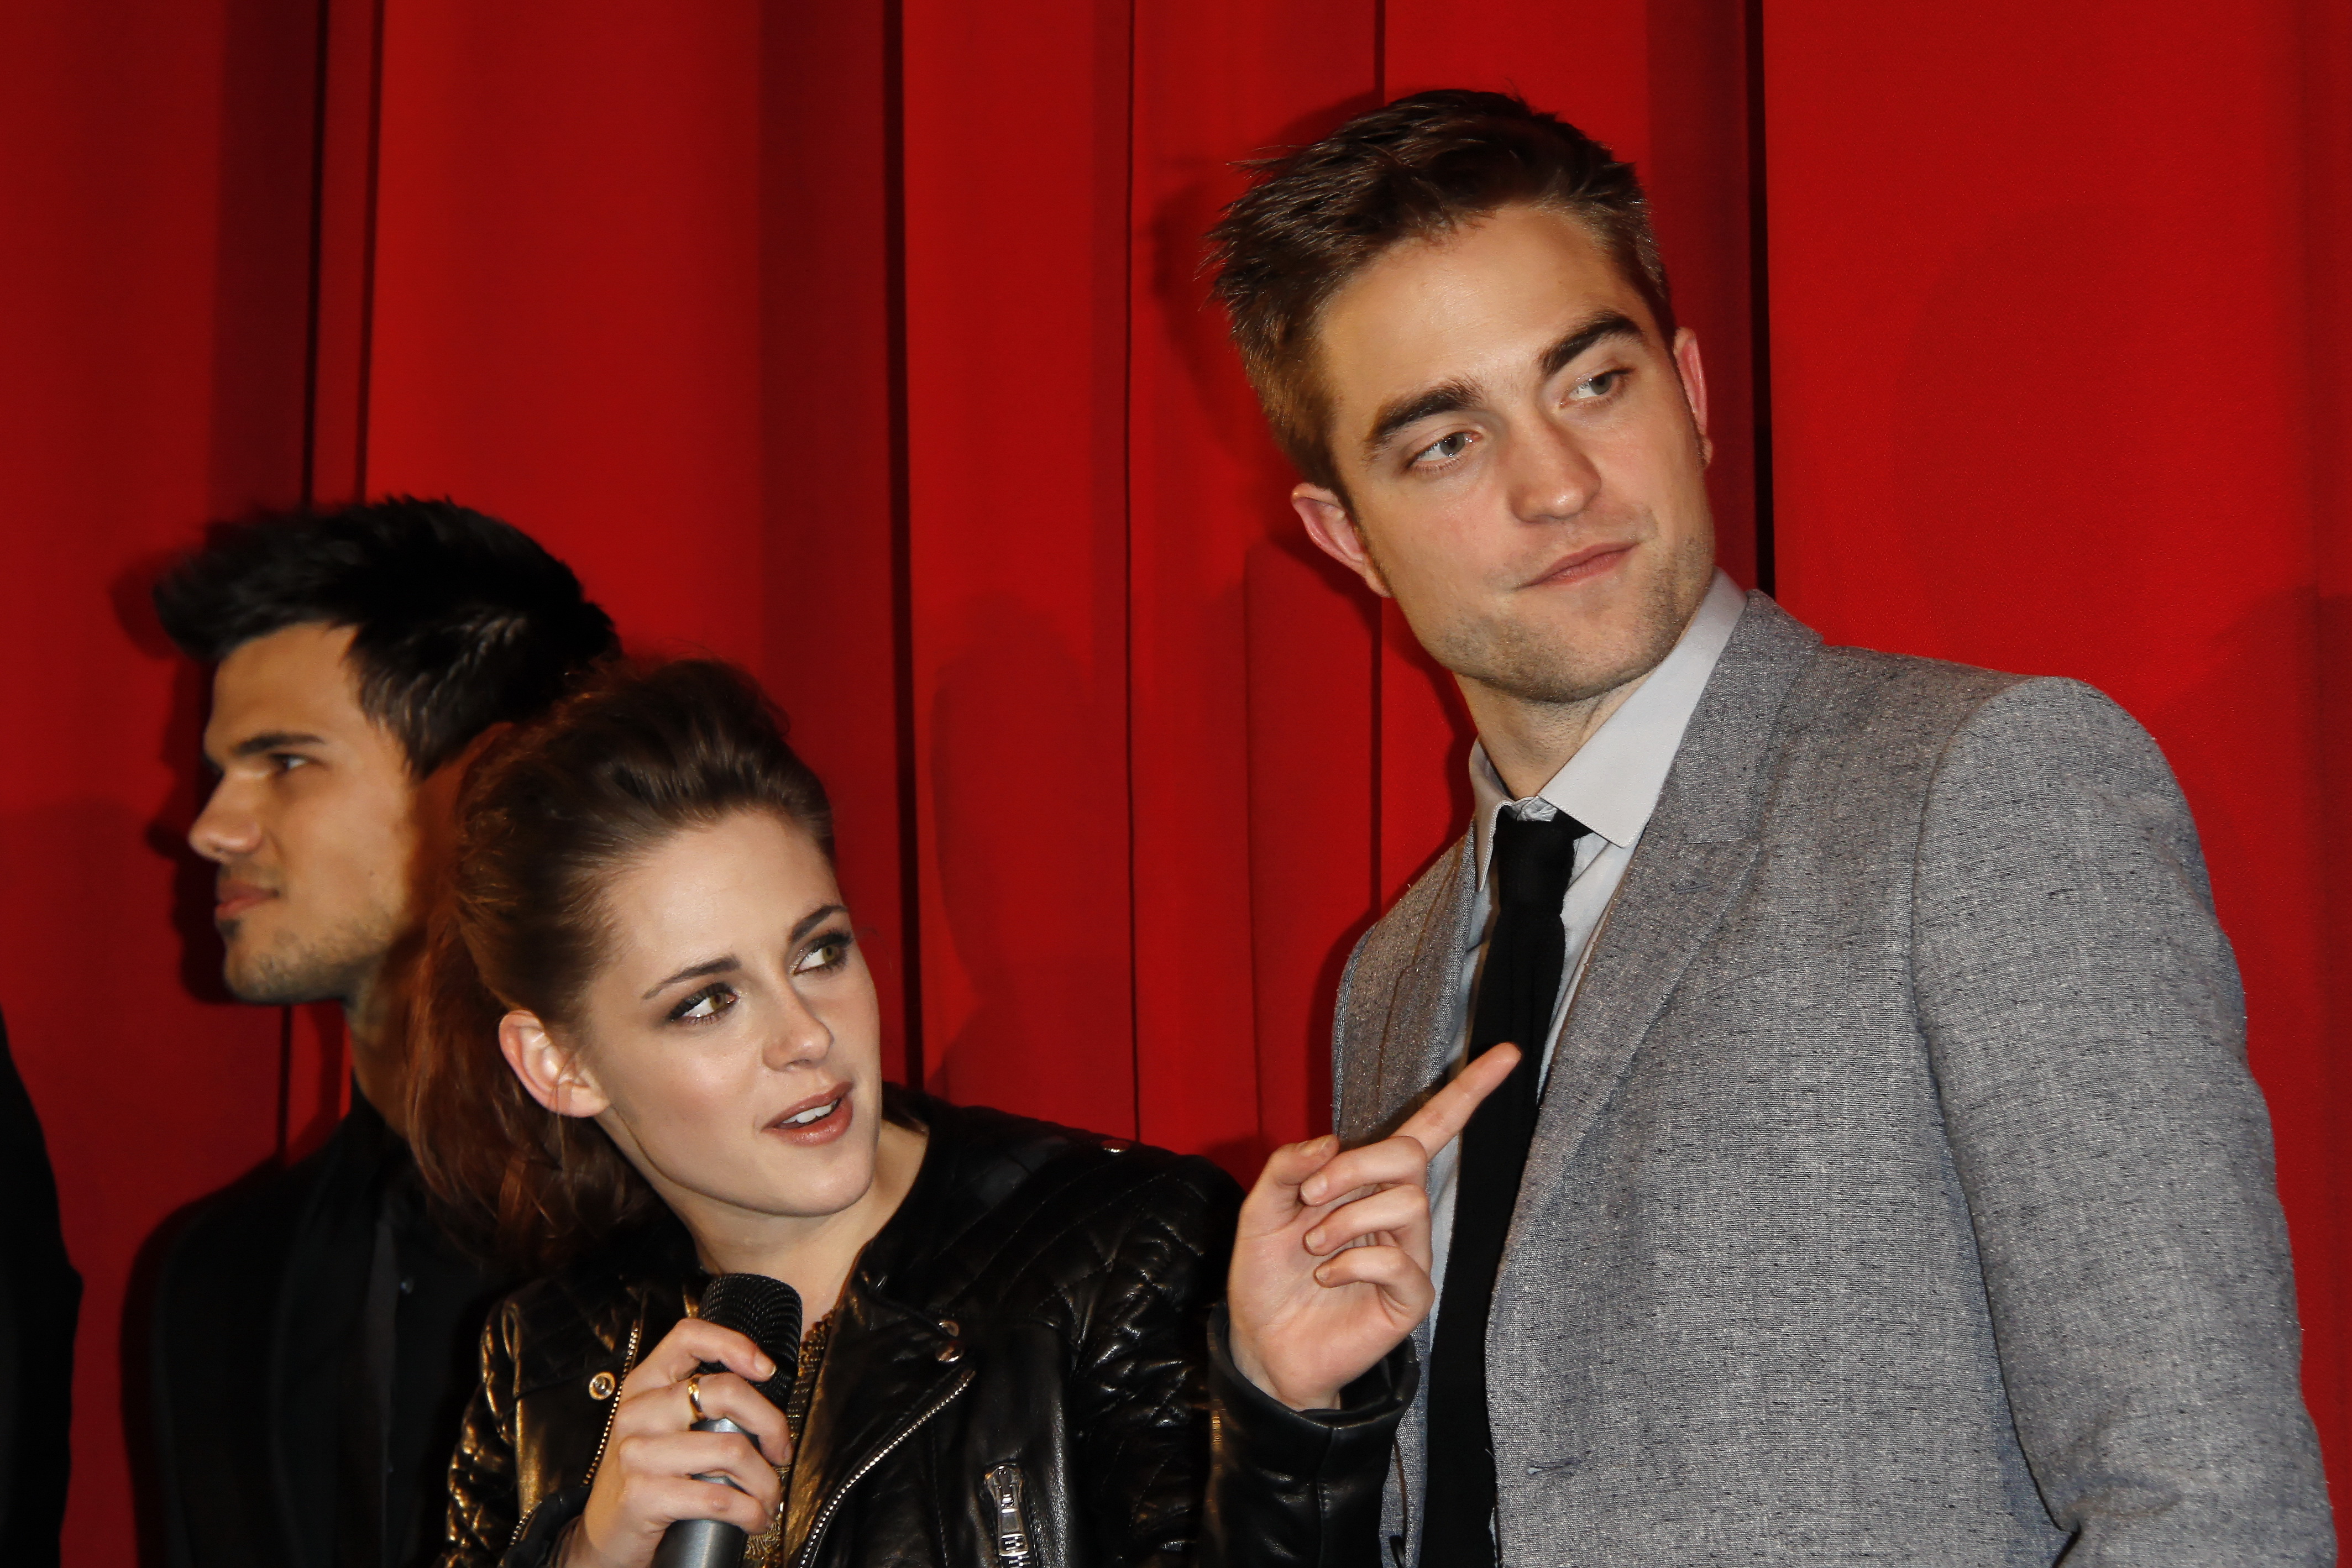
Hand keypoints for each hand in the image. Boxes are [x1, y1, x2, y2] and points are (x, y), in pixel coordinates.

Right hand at [559, 1317, 791, 1567]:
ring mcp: (637, 1453)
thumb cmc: (645, 1480)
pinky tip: (754, 1517)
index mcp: (644, 1385)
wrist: (602, 1536)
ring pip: (732, 1449)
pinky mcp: (642, 1495)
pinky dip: (749, 1511)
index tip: (766, 1370)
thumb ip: (699, 1408)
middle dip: (771, 1424)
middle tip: (780, 1451)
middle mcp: (638, 1412)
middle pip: (726, 1392)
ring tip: (768, 1496)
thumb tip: (765, 1409)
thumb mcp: (662, 1431)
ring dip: (765, 1481)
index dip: (734, 1344)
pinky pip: (718, 1497)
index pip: (688, 1336)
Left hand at [1226, 1045, 1519, 1410]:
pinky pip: (1399, 1262)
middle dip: (1356, 1168)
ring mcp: (1410, 1253)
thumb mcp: (1262, 1208)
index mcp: (1369, 1180)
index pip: (1431, 1127)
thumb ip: (1289, 1167)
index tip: (1507, 1052)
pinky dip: (1352, 1262)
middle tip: (1312, 1199)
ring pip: (1406, 1203)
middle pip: (1409, 1156)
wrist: (1262, 1345)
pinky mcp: (1412, 1296)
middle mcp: (1398, 1211)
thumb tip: (1332, 1141)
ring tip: (1314, 1249)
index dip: (1469, 1090)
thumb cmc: (1267, 1275)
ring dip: (1347, 1219)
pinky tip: (1328, 1277)